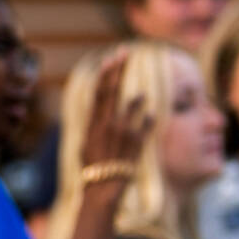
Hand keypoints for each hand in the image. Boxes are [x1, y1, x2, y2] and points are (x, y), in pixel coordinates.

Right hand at [79, 49, 152, 174]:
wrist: (103, 187)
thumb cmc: (93, 165)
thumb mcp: (87, 142)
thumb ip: (95, 124)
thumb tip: (100, 109)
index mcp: (93, 123)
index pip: (100, 92)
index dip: (106, 73)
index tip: (111, 58)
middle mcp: (108, 123)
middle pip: (113, 90)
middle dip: (119, 69)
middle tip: (125, 51)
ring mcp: (123, 131)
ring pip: (132, 104)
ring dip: (137, 98)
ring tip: (141, 95)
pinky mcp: (137, 142)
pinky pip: (146, 124)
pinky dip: (148, 118)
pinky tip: (151, 114)